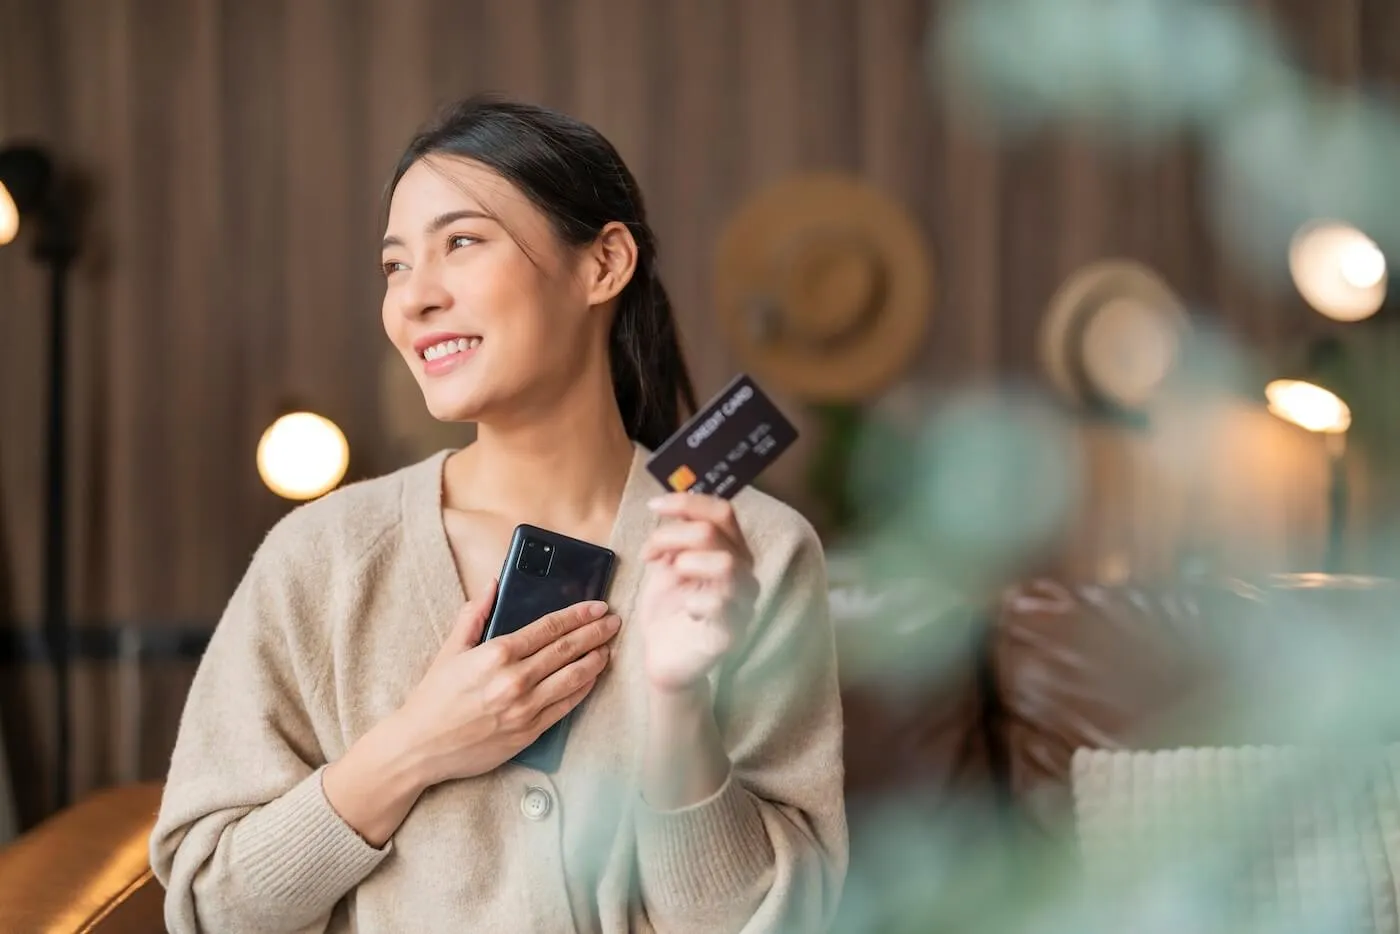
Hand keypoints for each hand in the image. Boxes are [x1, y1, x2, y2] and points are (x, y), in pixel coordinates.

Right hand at [397, 579, 620, 784]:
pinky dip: (584, 688)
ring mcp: (525, 708)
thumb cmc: (433, 698)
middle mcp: (515, 680)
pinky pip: (566, 706)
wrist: (420, 747)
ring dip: (596, 659)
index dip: (578, 615)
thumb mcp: (450, 650)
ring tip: (608, 647)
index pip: (549, 627)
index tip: (597, 607)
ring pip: (574, 678)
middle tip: (614, 622)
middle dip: (596, 633)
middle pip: (567, 650)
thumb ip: (474, 614)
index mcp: (496, 654)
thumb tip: (494, 584)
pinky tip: (592, 677)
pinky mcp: (529, 732)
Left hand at [637, 494, 758, 692]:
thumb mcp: (667, 565)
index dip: (687, 502)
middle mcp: (743, 573)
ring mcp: (742, 603)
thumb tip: (671, 509)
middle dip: (671, 535)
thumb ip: (675, 538)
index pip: (722, 512)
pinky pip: (721, 606)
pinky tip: (685, 607)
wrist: (663, 658)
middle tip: (649, 554)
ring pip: (725, 563)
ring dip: (687, 561)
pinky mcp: (732, 633)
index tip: (653, 506)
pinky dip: (696, 600)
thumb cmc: (669, 609)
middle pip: (714, 532)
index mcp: (731, 552)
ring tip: (671, 575)